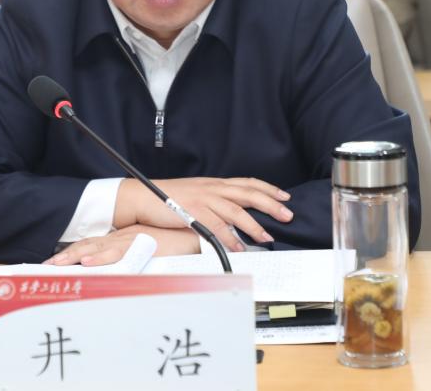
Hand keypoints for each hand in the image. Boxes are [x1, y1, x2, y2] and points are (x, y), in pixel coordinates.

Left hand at [44, 225, 198, 266]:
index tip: (55, 263)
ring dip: (76, 256)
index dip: (73, 253)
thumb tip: (117, 276)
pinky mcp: (142, 245)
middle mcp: (123, 237)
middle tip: (47, 266)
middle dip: (66, 256)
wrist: (196, 236)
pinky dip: (102, 258)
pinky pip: (118, 253)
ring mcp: (131, 240)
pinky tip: (88, 263)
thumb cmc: (176, 245)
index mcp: (123, 239)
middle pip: (89, 246)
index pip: (92, 246)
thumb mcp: (148, 254)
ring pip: (98, 249)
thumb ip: (133, 262)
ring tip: (57, 264)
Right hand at [113, 177, 292, 251]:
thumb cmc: (167, 196)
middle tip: (288, 215)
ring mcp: (203, 200)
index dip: (268, 189)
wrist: (143, 195)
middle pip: (248, 194)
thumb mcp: (194, 193)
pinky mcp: (193, 213)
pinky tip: (239, 247)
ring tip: (267, 236)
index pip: (247, 183)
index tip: (284, 196)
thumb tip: (229, 212)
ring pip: (236, 211)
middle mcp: (212, 188)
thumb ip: (212, 200)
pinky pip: (216, 227)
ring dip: (254, 225)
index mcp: (214, 183)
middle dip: (270, 204)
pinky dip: (229, 238)